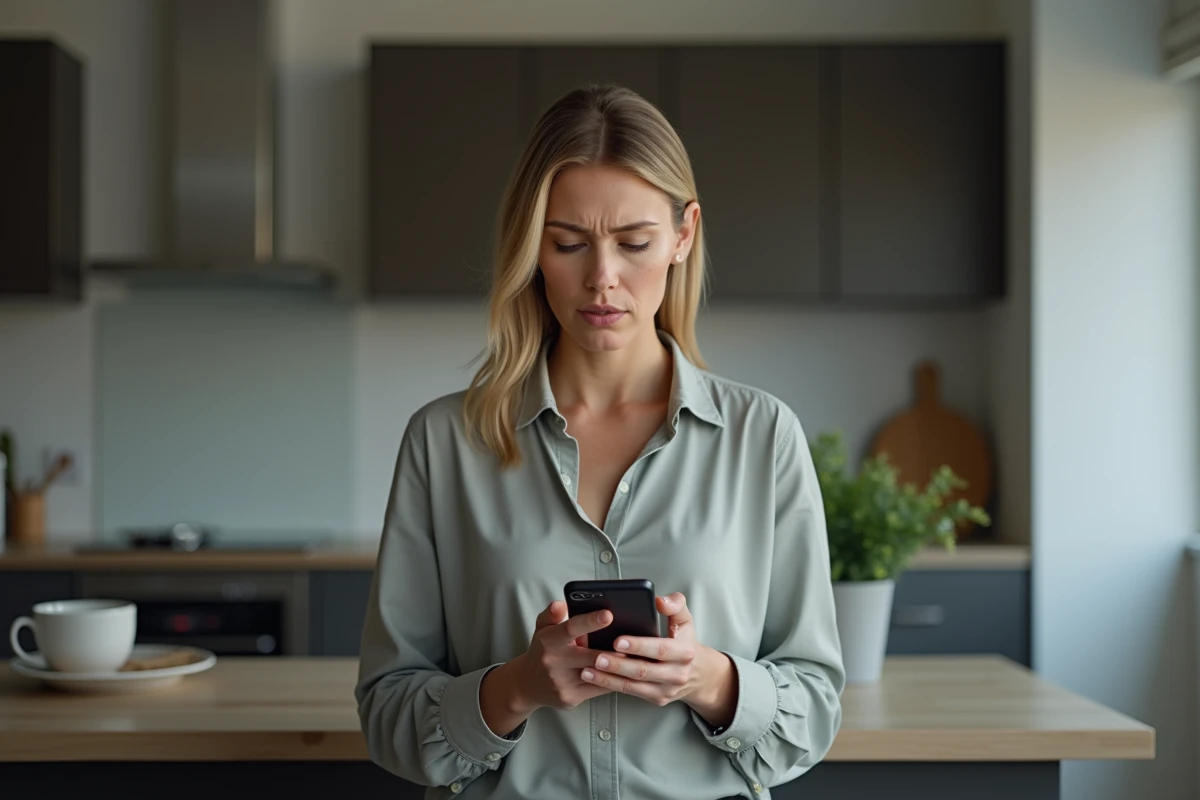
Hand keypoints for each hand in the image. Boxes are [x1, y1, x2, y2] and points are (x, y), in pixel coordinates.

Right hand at [507, 600, 625, 712]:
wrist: (528, 684)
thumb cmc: (542, 650)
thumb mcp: (543, 628)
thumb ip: (552, 614)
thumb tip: (561, 604)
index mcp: (549, 640)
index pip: (571, 628)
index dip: (590, 621)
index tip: (609, 615)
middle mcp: (554, 662)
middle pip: (590, 656)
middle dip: (614, 651)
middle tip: (634, 643)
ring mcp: (562, 682)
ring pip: (597, 674)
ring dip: (618, 667)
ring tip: (637, 658)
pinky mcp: (570, 698)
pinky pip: (598, 689)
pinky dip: (613, 680)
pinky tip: (626, 673)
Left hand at [581, 593, 736, 724]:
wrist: (700, 674)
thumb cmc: (685, 642)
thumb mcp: (685, 621)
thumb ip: (675, 605)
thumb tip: (659, 600)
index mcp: (684, 652)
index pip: (661, 649)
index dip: (639, 645)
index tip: (618, 639)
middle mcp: (677, 673)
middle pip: (644, 670)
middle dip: (618, 664)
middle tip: (597, 657)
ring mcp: (666, 689)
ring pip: (634, 685)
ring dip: (609, 679)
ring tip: (588, 670)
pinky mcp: (657, 699)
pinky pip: (631, 692)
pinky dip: (611, 685)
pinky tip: (595, 678)